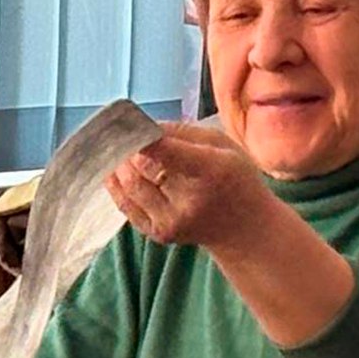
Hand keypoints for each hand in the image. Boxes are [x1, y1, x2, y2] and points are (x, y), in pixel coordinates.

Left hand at [105, 122, 275, 252]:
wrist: (244, 228)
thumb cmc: (233, 178)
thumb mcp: (221, 144)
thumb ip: (181, 132)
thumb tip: (142, 125)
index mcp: (210, 171)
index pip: (167, 152)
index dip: (142, 136)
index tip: (128, 123)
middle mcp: (188, 201)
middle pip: (141, 167)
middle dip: (126, 147)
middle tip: (118, 133)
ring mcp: (171, 221)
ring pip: (129, 186)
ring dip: (117, 164)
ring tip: (116, 149)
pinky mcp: (158, 234)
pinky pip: (125, 205)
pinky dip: (115, 185)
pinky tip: (114, 170)